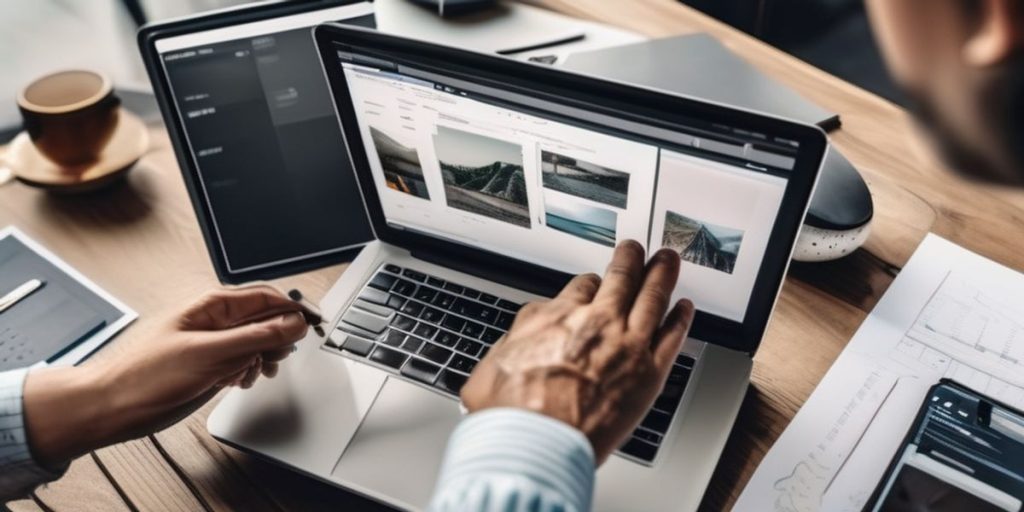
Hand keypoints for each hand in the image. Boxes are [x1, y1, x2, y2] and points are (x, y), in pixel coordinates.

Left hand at [22, 286, 307, 467]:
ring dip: (264, 356)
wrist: (111, 408)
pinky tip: (241, 380)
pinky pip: (242, 360)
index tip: (316, 324)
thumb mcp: (210, 353)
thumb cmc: (145, 376)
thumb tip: (293, 323)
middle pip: (265, 318)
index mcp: (212, 306)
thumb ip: (256, 336)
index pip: (267, 297)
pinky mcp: (208, 365)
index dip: (295, 309)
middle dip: (280, 337)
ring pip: (256, 342)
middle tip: (279, 356)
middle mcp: (213, 321)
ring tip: (258, 371)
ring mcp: (211, 344)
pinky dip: (249, 369)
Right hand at [461, 240, 694, 463]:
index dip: (590, 282)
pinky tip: (685, 308)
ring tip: (668, 261)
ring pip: (652, 298)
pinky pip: (672, 337)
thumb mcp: (494, 361)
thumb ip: (518, 338)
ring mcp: (626, 347)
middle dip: (631, 260)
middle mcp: (596, 324)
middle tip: (636, 250)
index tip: (594, 284)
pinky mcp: (648, 375)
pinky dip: (681, 318)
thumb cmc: (510, 413)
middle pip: (621, 278)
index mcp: (557, 317)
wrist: (536, 446)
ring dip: (662, 274)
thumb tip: (526, 331)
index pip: (581, 286)